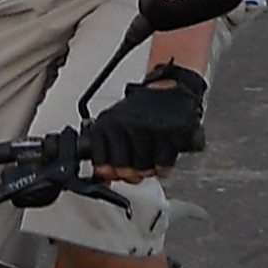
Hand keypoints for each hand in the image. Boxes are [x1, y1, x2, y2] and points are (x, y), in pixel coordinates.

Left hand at [81, 68, 205, 175]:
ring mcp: (145, 129)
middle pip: (123, 170)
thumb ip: (107, 151)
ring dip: (148, 171)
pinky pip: (162, 165)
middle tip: (135, 170)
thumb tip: (103, 179)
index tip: (115, 173)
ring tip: (149, 160)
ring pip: (143, 169)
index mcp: (106, 125)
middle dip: (131, 175)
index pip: (101, 164)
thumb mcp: (115, 124)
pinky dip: (163, 168)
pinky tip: (161, 160)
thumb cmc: (140, 110)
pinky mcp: (166, 133)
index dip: (110, 174)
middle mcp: (123, 126)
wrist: (167, 88)